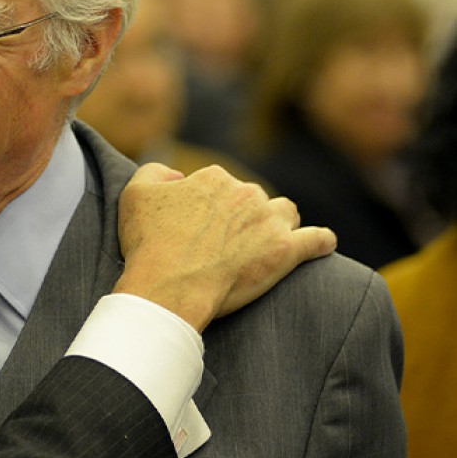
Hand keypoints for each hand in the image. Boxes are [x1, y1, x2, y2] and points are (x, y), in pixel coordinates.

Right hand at [112, 162, 335, 331]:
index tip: (198, 227)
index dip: (208, 206)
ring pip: (285, 213)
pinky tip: (323, 244)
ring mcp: (269, 222)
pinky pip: (317, 240)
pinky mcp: (286, 252)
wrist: (169, 286)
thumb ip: (156, 171)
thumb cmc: (149, 243)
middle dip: (243, 215)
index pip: (219, 185)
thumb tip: (177, 174)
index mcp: (214, 178)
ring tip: (266, 242)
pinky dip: (321, 242)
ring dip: (278, 223)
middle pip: (252, 199)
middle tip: (225, 243)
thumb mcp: (135, 193)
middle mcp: (245, 193)